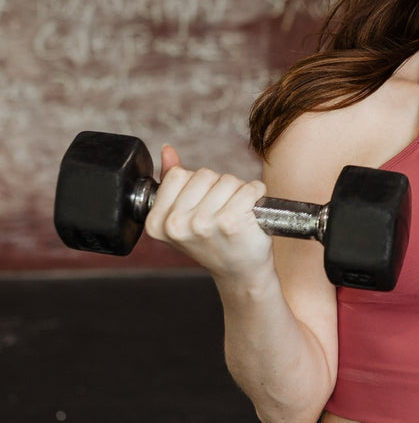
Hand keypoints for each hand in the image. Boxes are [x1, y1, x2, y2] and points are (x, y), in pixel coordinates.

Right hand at [144, 145, 273, 282]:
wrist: (240, 272)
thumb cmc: (214, 242)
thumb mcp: (184, 216)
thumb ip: (172, 182)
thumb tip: (167, 150)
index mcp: (157, 223)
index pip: (178, 175)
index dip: (195, 185)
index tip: (201, 207)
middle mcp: (176, 225)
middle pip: (204, 174)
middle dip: (217, 187)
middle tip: (220, 213)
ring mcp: (203, 224)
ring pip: (227, 179)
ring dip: (237, 192)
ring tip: (235, 214)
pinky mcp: (231, 222)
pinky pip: (250, 187)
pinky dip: (256, 194)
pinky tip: (251, 212)